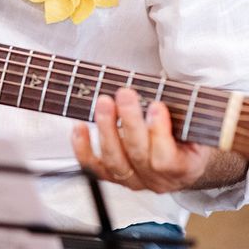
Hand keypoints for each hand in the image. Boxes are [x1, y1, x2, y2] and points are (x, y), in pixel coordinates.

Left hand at [71, 87, 212, 192]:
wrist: (180, 159)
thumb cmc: (186, 137)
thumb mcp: (194, 126)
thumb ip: (182, 115)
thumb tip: (162, 94)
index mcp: (182, 169)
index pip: (167, 159)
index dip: (159, 132)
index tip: (157, 106)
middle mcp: (156, 180)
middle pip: (138, 153)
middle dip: (130, 120)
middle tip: (125, 94)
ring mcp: (132, 180)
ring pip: (114, 159)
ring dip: (107, 128)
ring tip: (104, 102)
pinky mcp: (111, 176)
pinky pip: (93, 166)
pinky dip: (83, 147)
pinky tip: (80, 127)